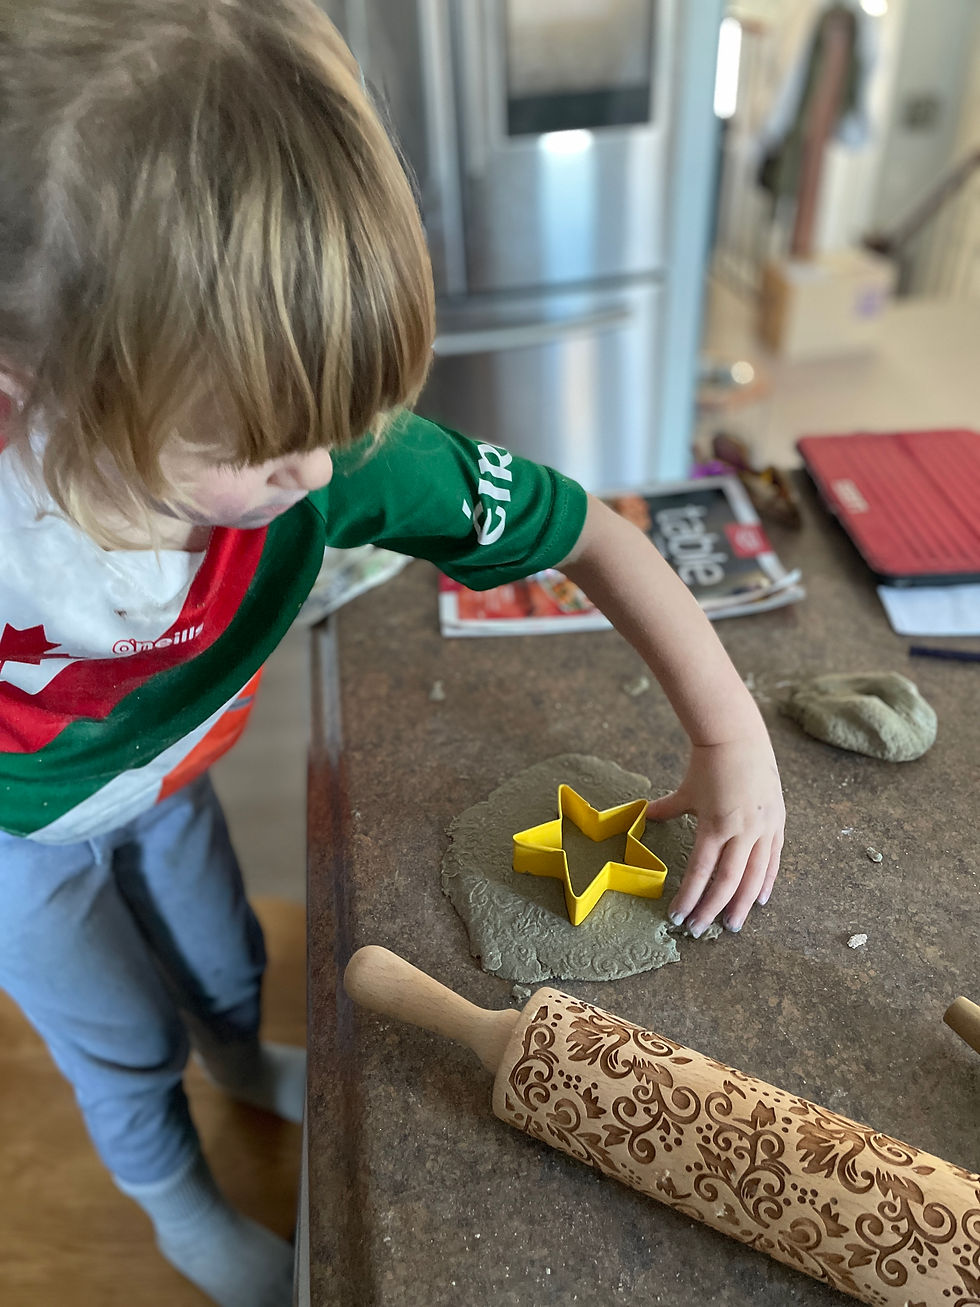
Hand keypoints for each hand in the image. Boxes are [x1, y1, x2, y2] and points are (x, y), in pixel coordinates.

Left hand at [645, 736, 784, 935]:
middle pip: (727, 882)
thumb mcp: (686, 790)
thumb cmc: (708, 763)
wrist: (739, 738)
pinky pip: (772, 859)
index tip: (678, 916)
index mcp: (715, 826)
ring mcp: (762, 829)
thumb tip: (645, 818)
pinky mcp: (776, 823)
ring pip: (753, 877)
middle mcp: (741, 832)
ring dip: (741, 904)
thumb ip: (667, 809)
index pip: (701, 872)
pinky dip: (766, 881)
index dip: (689, 897)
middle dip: (712, 909)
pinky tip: (759, 900)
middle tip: (699, 930)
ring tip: (732, 925)